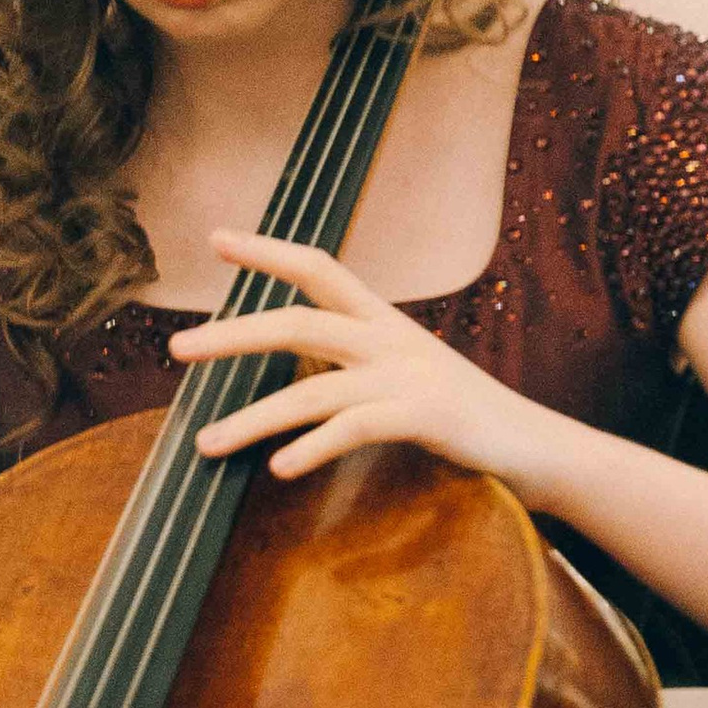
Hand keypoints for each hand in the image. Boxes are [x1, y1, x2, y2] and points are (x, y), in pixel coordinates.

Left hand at [170, 236, 577, 505]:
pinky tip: (279, 468)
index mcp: (382, 322)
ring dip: (253, 418)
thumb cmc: (457, 416)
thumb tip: (289, 379)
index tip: (215, 239)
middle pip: (299, 323)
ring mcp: (408, 376)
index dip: (268, 251)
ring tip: (204, 444)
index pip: (319, 267)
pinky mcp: (425, 417)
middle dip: (233, 334)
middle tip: (176, 349)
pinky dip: (314, 447)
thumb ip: (349, 368)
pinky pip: (356, 428)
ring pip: (315, 389)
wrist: (531, 446)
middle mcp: (391, 339)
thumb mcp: (400, 377)